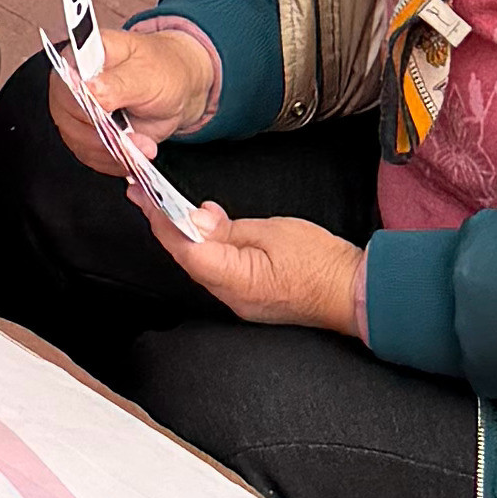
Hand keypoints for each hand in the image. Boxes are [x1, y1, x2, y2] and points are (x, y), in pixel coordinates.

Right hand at [77, 10, 222, 147]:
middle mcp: (70, 84)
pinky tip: (134, 152)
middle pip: (68, 117)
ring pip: (78, 141)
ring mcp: (75, 112)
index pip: (66, 84)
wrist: (174, 89)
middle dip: (103, 134)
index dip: (83, 104)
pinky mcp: (84, 135)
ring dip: (112, 150)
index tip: (109, 116)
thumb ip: (116, 84)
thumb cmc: (160, 71)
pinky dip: (113, 160)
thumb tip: (89, 90)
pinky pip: (90, 156)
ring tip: (142, 144)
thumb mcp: (146, 74)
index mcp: (79, 56)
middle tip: (134, 138)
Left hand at [155, 210, 367, 335]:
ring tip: (166, 207)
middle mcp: (232, 297)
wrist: (355, 293)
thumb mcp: (272, 231)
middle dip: (165, 225)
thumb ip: (229, 228)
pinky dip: (205, 249)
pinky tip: (202, 230)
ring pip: (200, 265)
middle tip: (144, 195)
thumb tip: (196, 219)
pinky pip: (217, 272)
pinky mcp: (250, 299)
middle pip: (187, 258)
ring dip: (184, 236)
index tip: (141, 196)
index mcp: (235, 280)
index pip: (184, 248)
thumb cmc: (321, 261)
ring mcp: (241, 302)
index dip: (160, 220)